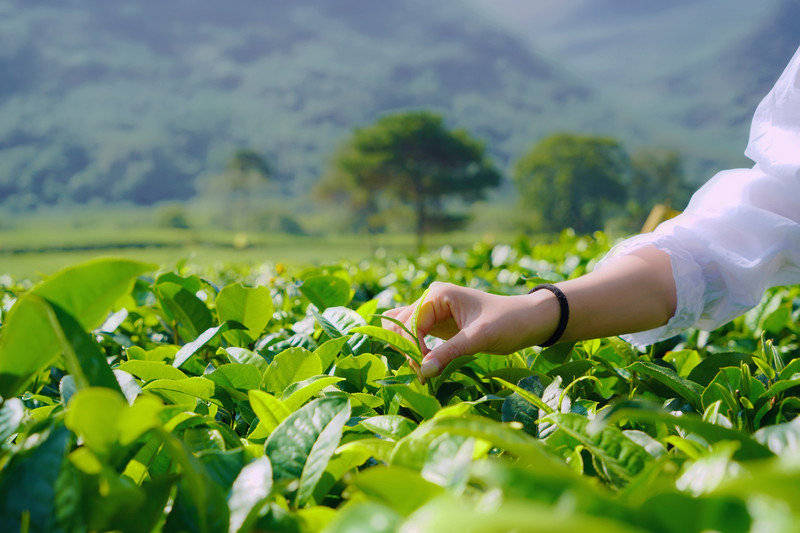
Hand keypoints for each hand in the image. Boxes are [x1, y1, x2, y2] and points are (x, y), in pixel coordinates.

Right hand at [382, 282, 558, 379]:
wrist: (530, 320)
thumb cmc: (508, 322)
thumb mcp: (479, 337)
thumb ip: (449, 353)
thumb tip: (422, 372)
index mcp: (437, 294)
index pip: (408, 322)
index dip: (411, 347)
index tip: (424, 370)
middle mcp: (430, 300)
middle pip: (399, 325)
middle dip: (407, 350)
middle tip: (424, 374)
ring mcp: (432, 313)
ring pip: (403, 331)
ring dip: (408, 351)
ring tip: (425, 371)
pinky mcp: (437, 327)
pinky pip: (414, 337)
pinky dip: (413, 351)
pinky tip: (423, 366)